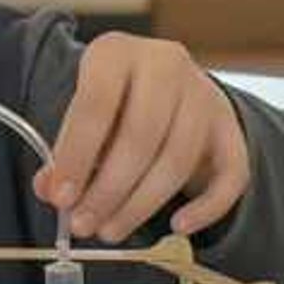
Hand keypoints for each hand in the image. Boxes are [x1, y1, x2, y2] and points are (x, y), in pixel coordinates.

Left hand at [33, 34, 250, 242]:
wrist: (166, 86)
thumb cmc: (114, 105)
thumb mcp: (82, 117)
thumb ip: (64, 154)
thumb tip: (51, 190)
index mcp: (117, 53)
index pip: (96, 104)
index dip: (77, 156)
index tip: (62, 198)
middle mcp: (166, 64)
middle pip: (141, 135)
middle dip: (110, 190)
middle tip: (85, 226)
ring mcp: (204, 94)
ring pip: (178, 158)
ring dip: (142, 205)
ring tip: (110, 230)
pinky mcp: (231, 127)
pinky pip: (230, 174)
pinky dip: (206, 207)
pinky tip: (178, 227)